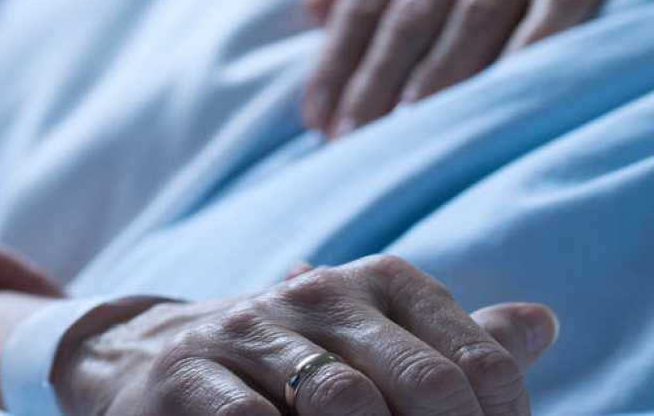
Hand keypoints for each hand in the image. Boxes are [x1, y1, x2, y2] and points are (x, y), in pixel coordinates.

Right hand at [53, 255, 558, 415]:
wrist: (140, 358)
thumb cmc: (276, 362)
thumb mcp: (362, 338)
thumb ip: (447, 340)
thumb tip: (541, 324)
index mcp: (371, 283)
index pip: (472, 360)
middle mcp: (313, 295)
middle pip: (420, 382)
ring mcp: (246, 332)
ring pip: (343, 399)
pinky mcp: (186, 377)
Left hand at [304, 0, 653, 137]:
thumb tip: (312, 10)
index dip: (338, 57)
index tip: (314, 114)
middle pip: (412, 11)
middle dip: (375, 79)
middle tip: (351, 138)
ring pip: (475, 13)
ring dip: (437, 76)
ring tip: (410, 129)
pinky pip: (560, 6)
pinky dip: (527, 51)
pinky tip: (501, 93)